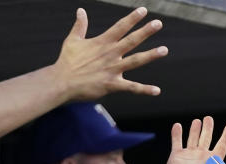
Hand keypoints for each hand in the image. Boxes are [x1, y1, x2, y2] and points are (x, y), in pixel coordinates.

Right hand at [54, 7, 168, 100]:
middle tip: (158, 23)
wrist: (61, 82)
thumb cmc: (67, 61)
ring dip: (150, 55)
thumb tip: (81, 10)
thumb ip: (80, 25)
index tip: (144, 10)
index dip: (132, 18)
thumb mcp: (72, 40)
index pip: (120, 27)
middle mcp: (110, 54)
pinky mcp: (112, 84)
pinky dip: (144, 89)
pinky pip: (131, 87)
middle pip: (131, 40)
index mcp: (102, 42)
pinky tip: (157, 90)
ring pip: (135, 61)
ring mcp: (112, 69)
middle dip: (145, 31)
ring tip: (164, 50)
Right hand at [164, 117, 225, 163]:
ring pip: (192, 138)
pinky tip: (177, 125)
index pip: (223, 144)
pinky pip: (176, 142)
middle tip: (209, 118)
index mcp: (214, 161)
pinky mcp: (176, 156)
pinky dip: (176, 133)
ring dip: (195, 129)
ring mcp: (189, 156)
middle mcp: (202, 157)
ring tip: (198, 121)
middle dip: (208, 128)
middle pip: (207, 138)